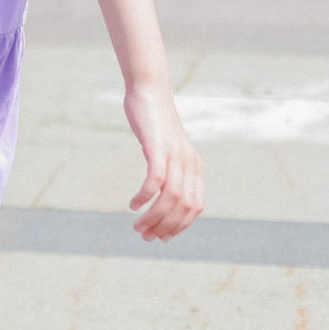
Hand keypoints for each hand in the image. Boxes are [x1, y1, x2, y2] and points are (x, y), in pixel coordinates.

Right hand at [124, 83, 203, 240]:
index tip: (161, 237)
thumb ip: (171, 168)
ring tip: (138, 226)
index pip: (195, 208)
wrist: (149, 91)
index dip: (180, 227)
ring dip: (154, 217)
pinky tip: (133, 204)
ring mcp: (175, 154)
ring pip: (170, 197)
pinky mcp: (158, 146)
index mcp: (195, 167)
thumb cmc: (155, 122)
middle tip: (145, 236)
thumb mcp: (168, 148)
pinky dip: (145, 196)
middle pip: (183, 206)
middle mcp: (189, 163)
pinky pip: (155, 179)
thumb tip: (162, 191)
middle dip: (165, 227)